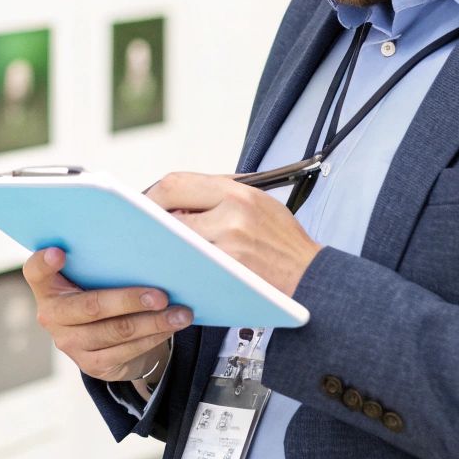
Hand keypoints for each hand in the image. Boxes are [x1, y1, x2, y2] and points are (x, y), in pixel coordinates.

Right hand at [21, 247, 191, 382]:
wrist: (99, 338)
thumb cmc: (96, 291)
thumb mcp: (88, 275)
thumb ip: (97, 262)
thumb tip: (144, 244)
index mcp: (46, 285)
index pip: (36, 271)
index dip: (45, 262)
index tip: (59, 252)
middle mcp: (51, 315)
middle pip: (92, 306)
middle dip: (130, 300)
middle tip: (161, 295)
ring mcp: (69, 343)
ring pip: (117, 332)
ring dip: (154, 322)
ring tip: (181, 313)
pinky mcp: (90, 364)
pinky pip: (127, 351)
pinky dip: (153, 337)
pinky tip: (170, 328)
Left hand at [145, 172, 322, 296]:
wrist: (312, 275)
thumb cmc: (283, 241)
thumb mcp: (259, 202)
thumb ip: (219, 196)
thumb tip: (178, 198)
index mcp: (237, 192)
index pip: (177, 183)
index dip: (154, 194)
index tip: (146, 204)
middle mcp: (231, 214)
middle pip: (170, 211)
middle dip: (155, 221)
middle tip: (147, 229)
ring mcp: (228, 245)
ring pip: (177, 241)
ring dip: (166, 244)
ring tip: (165, 247)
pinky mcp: (228, 272)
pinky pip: (191, 265)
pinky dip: (181, 264)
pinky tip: (180, 266)